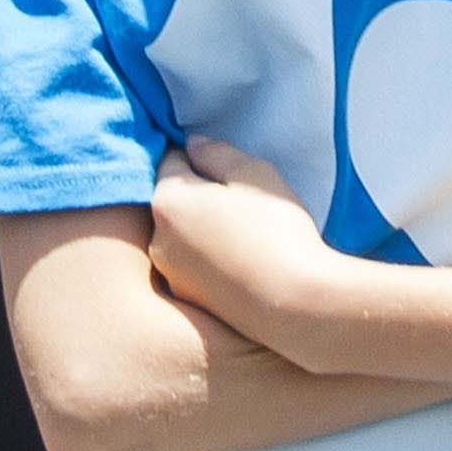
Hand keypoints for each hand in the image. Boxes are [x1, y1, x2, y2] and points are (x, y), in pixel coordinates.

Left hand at [149, 140, 329, 352]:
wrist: (295, 305)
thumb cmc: (275, 230)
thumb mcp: (254, 174)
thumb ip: (217, 153)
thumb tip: (192, 145)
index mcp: (167, 201)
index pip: (171, 160)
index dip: (201, 160)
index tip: (230, 171)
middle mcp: (156, 240)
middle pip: (173, 202)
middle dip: (198, 197)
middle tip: (240, 204)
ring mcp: (171, 276)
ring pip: (182, 237)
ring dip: (202, 231)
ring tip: (244, 237)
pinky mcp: (188, 303)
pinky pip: (193, 268)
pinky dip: (209, 262)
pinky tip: (242, 265)